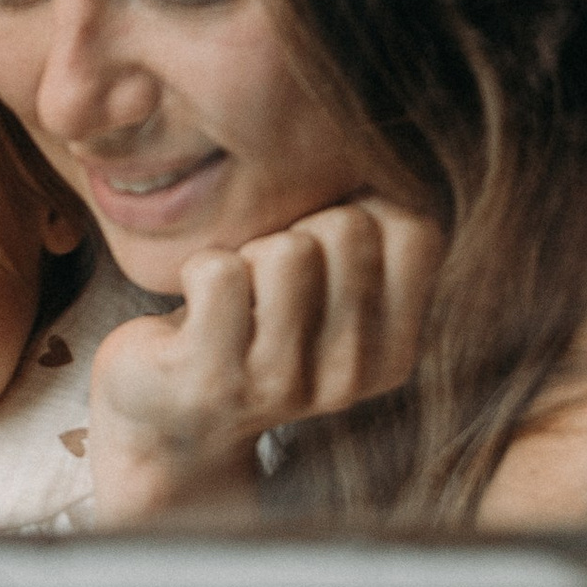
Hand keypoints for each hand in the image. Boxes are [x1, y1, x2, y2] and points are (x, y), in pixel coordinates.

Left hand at [89, 196, 444, 523]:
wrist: (170, 424)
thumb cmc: (253, 327)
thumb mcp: (328, 294)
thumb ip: (368, 240)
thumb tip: (369, 163)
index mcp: (392, 353)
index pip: (416, 233)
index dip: (362, 209)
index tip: (322, 245)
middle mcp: (349, 377)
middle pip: (348, 229)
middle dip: (297, 226)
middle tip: (265, 274)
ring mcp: (280, 384)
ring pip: (287, 250)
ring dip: (247, 252)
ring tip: (233, 294)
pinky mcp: (212, 380)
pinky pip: (219, 272)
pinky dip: (197, 270)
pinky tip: (194, 308)